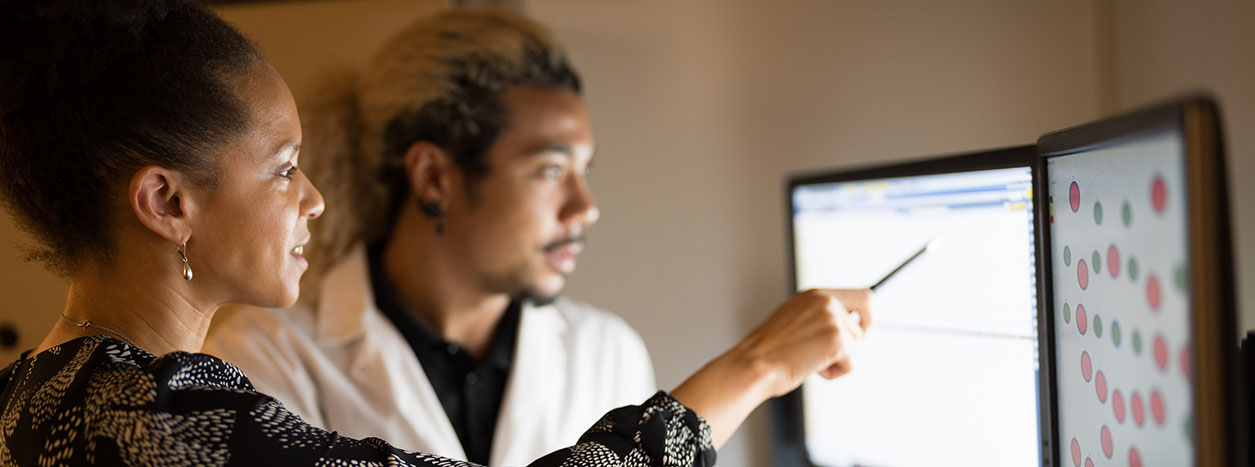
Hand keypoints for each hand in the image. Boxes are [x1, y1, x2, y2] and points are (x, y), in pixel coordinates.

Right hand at [671, 288, 871, 447]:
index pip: (861, 295)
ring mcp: (832, 319)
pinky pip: (851, 364)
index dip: (866, 314)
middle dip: (857, 338)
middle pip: (866, 318)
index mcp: (814, 295)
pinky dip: (835, 373)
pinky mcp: (836, 340)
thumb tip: (844, 328)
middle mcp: (825, 301)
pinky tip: (812, 370)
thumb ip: (817, 318)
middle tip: (843, 352)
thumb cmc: (767, 352)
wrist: (753, 365)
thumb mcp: (794, 322)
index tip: (861, 329)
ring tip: (809, 363)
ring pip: (856, 346)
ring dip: (837, 360)